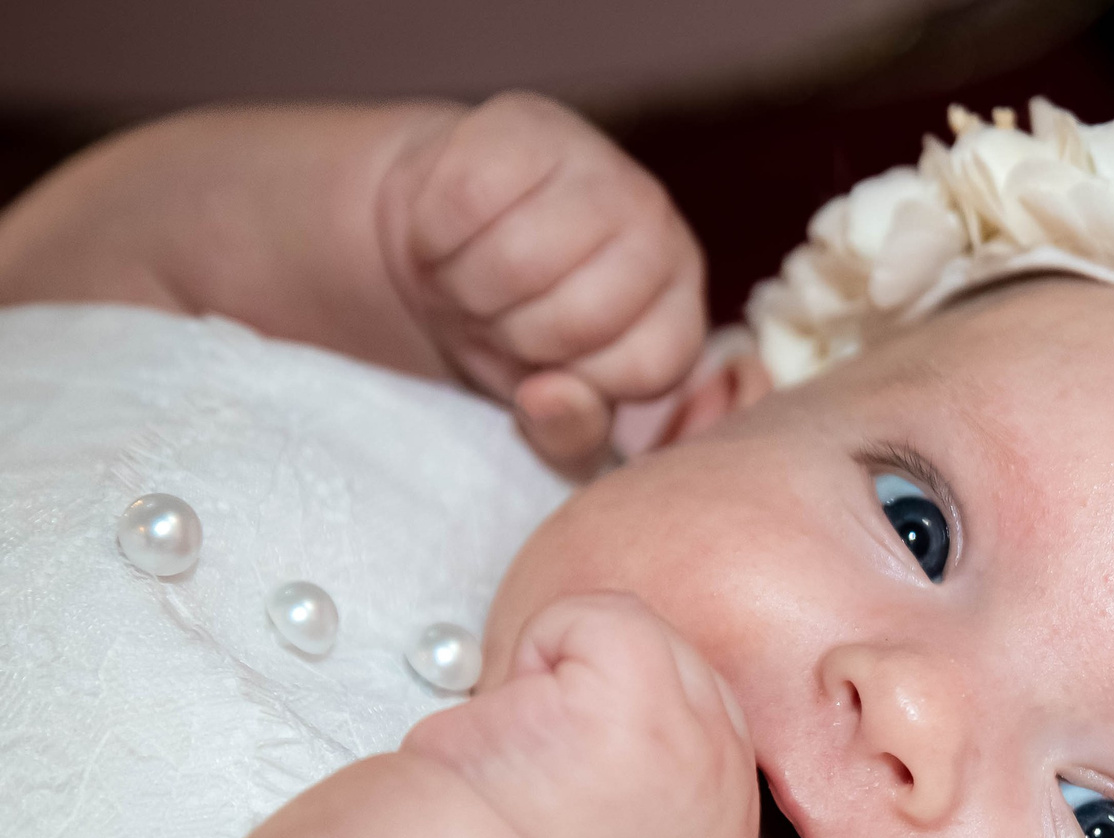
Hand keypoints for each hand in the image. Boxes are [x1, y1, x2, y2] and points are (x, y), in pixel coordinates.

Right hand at [386, 94, 706, 474]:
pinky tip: (447, 235)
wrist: (442, 239)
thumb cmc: (511, 334)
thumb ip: (569, 436)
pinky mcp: (525, 123)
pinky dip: (435, 236)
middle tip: (496, 317)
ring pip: (519, 260)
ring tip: (472, 279)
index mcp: (678, 308)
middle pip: (578, 316)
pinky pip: (464, 203)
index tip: (545, 367)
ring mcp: (599, 167)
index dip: (577, 384)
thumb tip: (550, 399)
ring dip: (467, 287)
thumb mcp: (548, 413)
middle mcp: (657, 229)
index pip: (646, 367)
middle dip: (512, 336)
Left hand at [403, 595, 756, 837]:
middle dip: (601, 696)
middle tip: (533, 773)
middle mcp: (728, 809)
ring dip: (569, 674)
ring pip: (648, 640)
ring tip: (523, 748)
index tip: (557, 789)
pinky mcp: (643, 695)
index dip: (620, 730)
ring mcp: (698, 748)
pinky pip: (601, 615)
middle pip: (689, 682)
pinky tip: (512, 716)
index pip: (702, 742)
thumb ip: (637, 812)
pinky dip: (540, 643)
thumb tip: (614, 734)